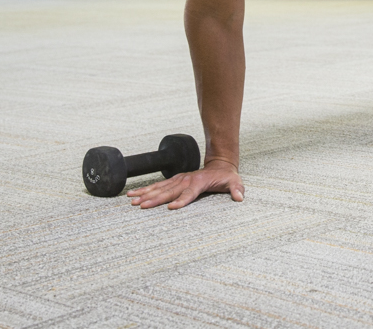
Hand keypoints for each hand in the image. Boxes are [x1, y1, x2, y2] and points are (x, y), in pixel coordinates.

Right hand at [127, 159, 243, 209]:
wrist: (220, 164)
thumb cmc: (226, 176)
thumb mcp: (235, 182)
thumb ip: (237, 189)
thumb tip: (240, 197)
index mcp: (199, 182)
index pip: (189, 193)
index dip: (182, 200)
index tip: (172, 207)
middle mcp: (186, 180)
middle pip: (169, 191)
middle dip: (154, 199)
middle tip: (141, 206)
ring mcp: (179, 180)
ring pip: (160, 188)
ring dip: (145, 194)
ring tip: (132, 200)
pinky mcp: (174, 181)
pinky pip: (158, 186)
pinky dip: (145, 190)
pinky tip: (134, 195)